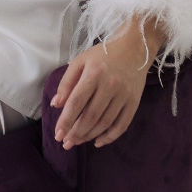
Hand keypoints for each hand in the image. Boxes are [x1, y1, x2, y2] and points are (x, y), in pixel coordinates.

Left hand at [50, 16, 164, 149]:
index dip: (66, 120)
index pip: (77, 102)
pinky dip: (110, 136)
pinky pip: (122, 124)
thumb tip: (56, 105)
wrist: (135, 48)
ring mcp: (124, 95)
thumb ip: (66, 82)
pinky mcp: (134, 102)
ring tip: (77, 142)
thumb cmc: (103, 55)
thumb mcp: (80, 61)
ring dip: (89, 135)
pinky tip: (98, 141)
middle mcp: (110, 85)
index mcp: (94, 73)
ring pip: (105, 122)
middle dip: (76, 132)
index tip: (57, 134)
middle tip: (65, 143)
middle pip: (91, 115)